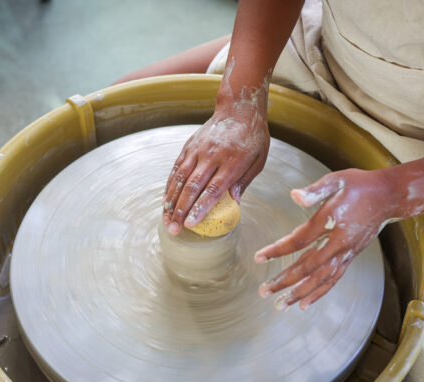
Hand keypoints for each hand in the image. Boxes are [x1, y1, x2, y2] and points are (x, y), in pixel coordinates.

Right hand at [163, 107, 269, 234]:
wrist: (238, 109)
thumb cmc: (252, 137)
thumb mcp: (258, 161)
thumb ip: (243, 182)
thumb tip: (233, 205)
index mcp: (232, 162)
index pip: (213, 189)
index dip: (200, 208)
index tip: (191, 224)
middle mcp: (212, 156)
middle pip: (192, 187)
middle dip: (181, 210)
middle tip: (174, 229)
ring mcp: (197, 150)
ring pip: (180, 179)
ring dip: (170, 201)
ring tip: (166, 219)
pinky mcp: (189, 146)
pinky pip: (176, 169)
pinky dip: (169, 186)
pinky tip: (166, 201)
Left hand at [254, 168, 397, 310]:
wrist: (389, 196)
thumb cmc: (360, 185)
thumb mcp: (337, 180)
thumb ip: (315, 190)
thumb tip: (294, 196)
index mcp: (330, 222)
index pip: (299, 241)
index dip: (277, 250)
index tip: (258, 258)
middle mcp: (338, 243)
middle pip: (307, 268)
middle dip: (284, 281)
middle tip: (263, 291)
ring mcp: (346, 253)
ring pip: (320, 279)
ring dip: (299, 293)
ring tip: (281, 305)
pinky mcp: (351, 257)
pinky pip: (333, 280)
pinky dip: (318, 293)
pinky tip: (305, 304)